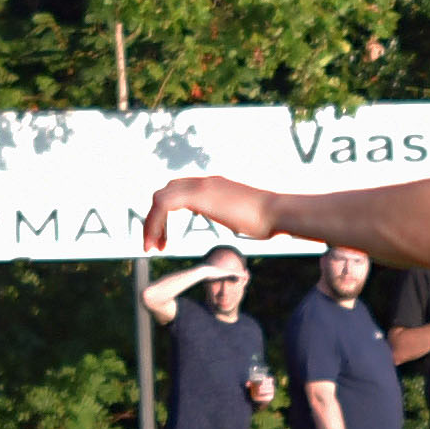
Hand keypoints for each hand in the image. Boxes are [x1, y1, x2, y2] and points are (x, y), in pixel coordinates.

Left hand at [147, 175, 275, 250]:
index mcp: (215, 185)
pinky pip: (163, 205)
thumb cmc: (271, 219)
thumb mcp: (247, 218)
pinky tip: (157, 243)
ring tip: (151, 247)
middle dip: (155, 220)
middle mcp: (205, 181)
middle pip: (165, 192)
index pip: (180, 192)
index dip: (167, 216)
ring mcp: (201, 185)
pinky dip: (154, 224)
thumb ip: (239, 218)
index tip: (167, 241)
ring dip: (151, 224)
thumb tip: (252, 228)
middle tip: (156, 245)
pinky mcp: (198, 194)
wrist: (278, 212)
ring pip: (160, 198)